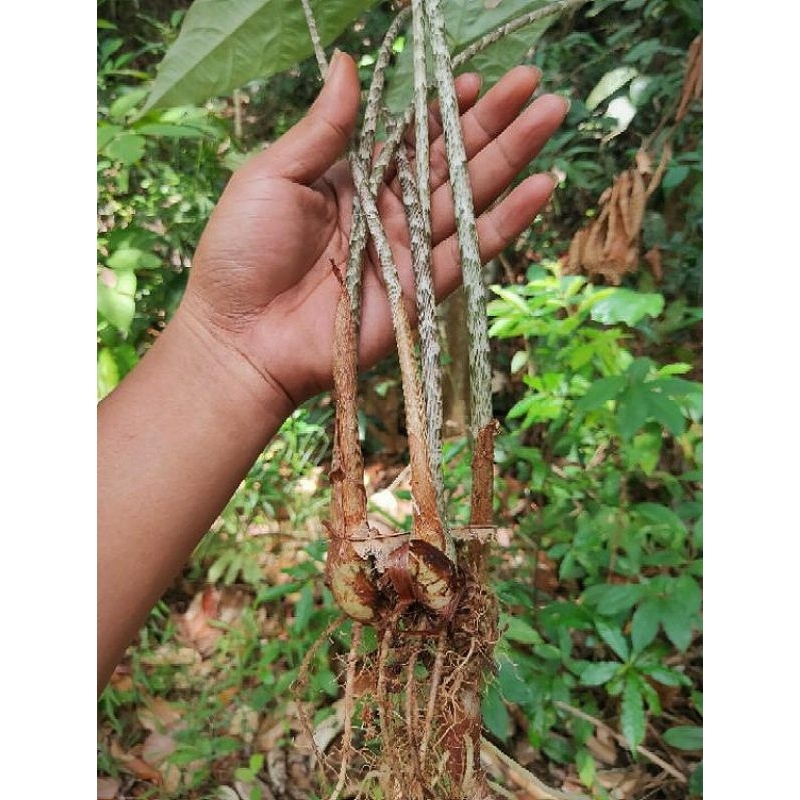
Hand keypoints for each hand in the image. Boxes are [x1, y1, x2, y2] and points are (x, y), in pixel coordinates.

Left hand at [179, 50, 567, 414]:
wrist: (242, 337)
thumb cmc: (242, 253)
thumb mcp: (273, 175)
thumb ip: (323, 128)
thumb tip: (348, 63)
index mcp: (352, 182)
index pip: (410, 137)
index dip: (442, 107)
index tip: (473, 77)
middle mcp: (387, 213)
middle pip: (449, 160)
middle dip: (492, 122)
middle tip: (535, 83)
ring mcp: (407, 252)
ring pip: (469, 198)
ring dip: (512, 158)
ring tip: (551, 115)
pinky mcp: (421, 292)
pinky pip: (470, 252)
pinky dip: (505, 221)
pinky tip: (540, 187)